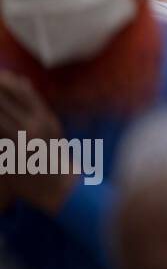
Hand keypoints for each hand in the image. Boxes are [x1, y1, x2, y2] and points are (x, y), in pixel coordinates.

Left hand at [0, 73, 76, 214]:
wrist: (59, 187)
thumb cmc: (52, 155)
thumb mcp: (49, 126)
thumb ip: (34, 105)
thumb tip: (21, 81)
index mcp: (45, 118)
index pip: (22, 91)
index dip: (5, 81)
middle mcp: (34, 126)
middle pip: (5, 102)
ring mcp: (21, 142)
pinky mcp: (10, 156)